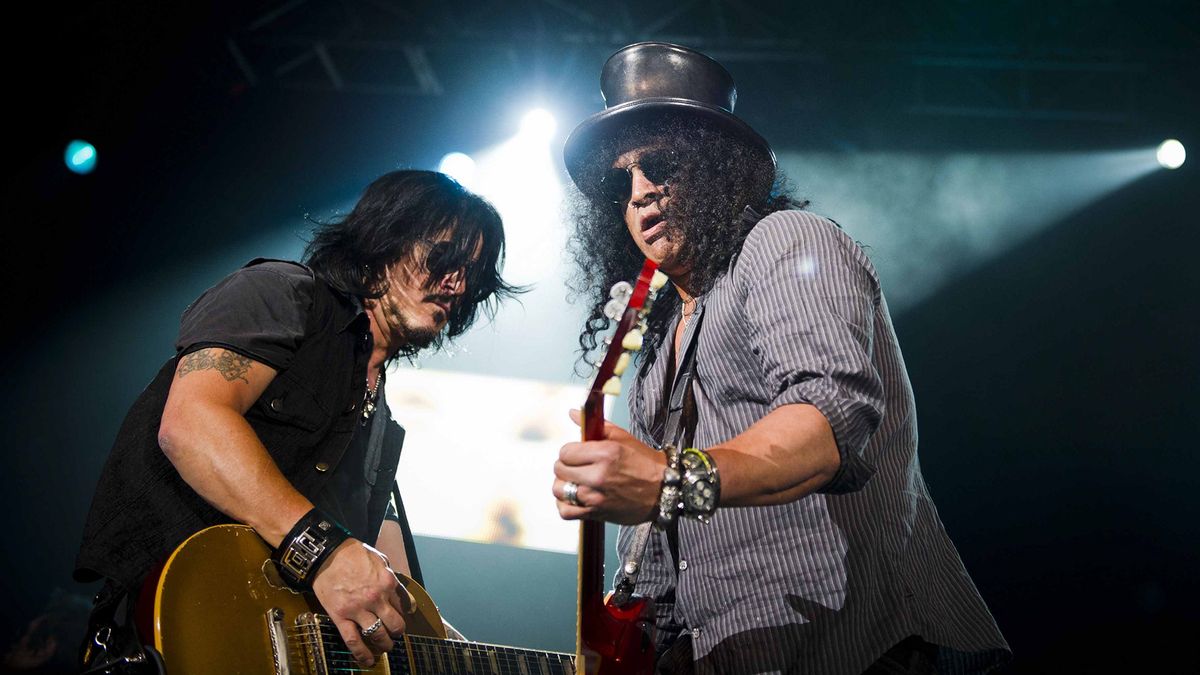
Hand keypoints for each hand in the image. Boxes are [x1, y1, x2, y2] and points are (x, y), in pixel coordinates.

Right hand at [311, 539, 409, 666]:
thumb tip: (402, 594)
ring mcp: (358, 609)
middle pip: (394, 624)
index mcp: (387, 582)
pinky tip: (367, 660)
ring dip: (384, 644)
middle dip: (397, 632)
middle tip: (395, 634)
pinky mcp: (341, 616)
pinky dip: (361, 653)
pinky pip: (353, 640)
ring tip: (385, 647)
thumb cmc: (352, 553)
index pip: (402, 605)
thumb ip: (391, 577)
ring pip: (377, 634)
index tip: (401, 617)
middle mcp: (376, 598)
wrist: (326, 554)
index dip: (403, 613)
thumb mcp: (380, 559)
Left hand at [552, 409, 665, 524]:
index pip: (566, 452)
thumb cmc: (645, 464)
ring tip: (575, 483)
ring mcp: (595, 496)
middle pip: (560, 469)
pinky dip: (565, 506)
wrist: (663, 490)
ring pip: (559, 490)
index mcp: (605, 453)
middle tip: (577, 468)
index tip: (577, 454)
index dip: (569, 452)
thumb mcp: (623, 438)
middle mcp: (598, 475)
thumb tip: (573, 413)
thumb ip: (596, 426)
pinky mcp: (596, 513)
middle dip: (566, 466)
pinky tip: (574, 499)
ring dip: (563, 486)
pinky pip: (566, 511)